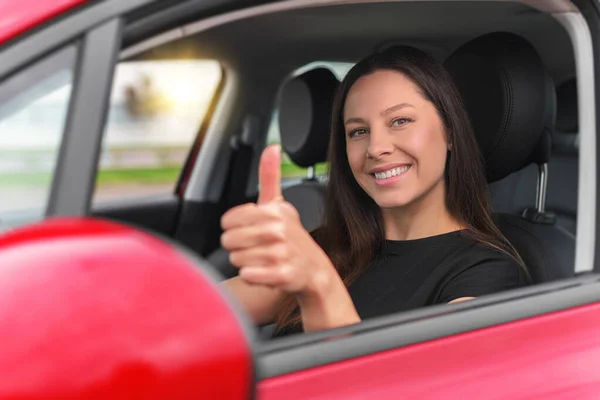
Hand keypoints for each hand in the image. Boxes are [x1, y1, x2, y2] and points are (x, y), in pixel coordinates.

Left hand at [220, 145, 334, 295]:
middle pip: (229, 240)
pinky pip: (248, 276)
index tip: (247, 230)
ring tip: (261, 259)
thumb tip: (271, 147)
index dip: (233, 228)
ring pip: (236, 259)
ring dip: (245, 263)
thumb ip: (270, 176)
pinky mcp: (282, 275)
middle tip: (254, 247)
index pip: (228, 220)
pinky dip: (252, 276)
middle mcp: (278, 230)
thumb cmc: (292, 237)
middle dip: (237, 247)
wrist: (314, 270)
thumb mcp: (281, 205)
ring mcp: (281, 253)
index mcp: (273, 211)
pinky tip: (265, 272)